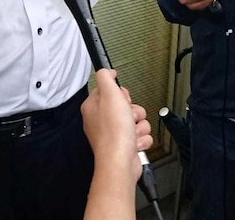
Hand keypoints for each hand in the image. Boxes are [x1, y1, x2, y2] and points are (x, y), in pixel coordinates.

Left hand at [81, 69, 152, 183]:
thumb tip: (107, 71)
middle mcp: (101, 121)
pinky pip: (140, 136)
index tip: (122, 98)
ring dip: (140, 126)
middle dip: (134, 111)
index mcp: (93, 107)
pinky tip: (134, 142)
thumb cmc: (113, 133)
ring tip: (132, 132)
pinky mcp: (124, 146)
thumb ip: (106, 78)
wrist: (120, 162)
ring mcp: (113, 134)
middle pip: (126, 106)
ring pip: (136, 121)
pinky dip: (141, 139)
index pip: (109, 91)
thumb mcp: (110, 95)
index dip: (120, 94)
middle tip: (129, 116)